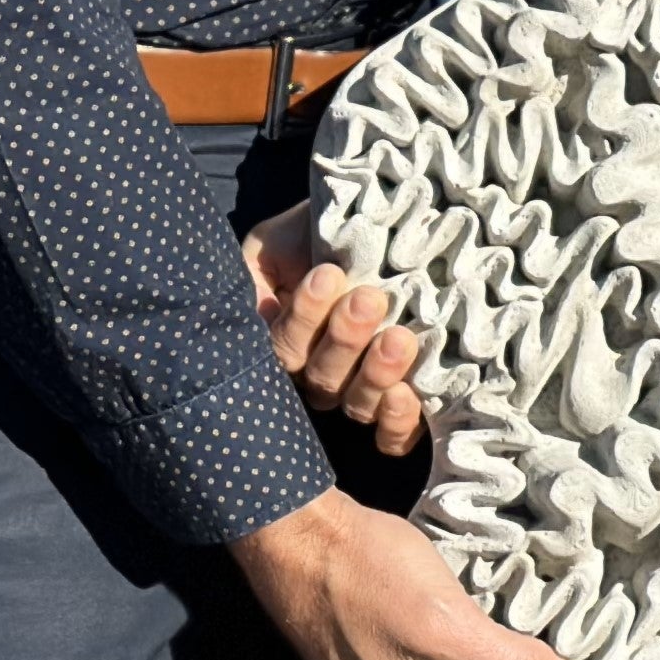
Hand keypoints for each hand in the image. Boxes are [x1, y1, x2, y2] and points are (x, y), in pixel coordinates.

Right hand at [243, 201, 423, 458]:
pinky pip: (392, 436)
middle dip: (344, 338)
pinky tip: (404, 395)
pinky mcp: (404, 402)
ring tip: (397, 339)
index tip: (326, 275)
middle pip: (321, 379)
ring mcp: (362, 389)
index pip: (284, 348)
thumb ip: (255, 273)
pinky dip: (395, 422)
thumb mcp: (279, 244)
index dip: (302, 319)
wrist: (389, 224)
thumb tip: (258, 311)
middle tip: (367, 300)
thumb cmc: (330, 236)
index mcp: (290, 341)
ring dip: (375, 373)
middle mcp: (322, 372)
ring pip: (356, 404)